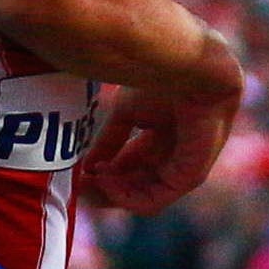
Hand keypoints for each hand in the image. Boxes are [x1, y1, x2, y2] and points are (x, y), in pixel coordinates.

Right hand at [84, 80, 235, 215]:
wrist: (190, 68)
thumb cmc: (163, 79)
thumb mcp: (126, 113)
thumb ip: (109, 141)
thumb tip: (88, 165)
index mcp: (162, 138)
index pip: (131, 167)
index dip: (104, 173)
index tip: (79, 173)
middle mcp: (174, 156)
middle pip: (136, 186)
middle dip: (105, 189)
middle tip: (77, 187)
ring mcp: (184, 168)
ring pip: (143, 197)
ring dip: (111, 196)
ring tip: (86, 186)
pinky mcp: (190, 176)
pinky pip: (154, 200)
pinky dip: (126, 197)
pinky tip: (105, 182)